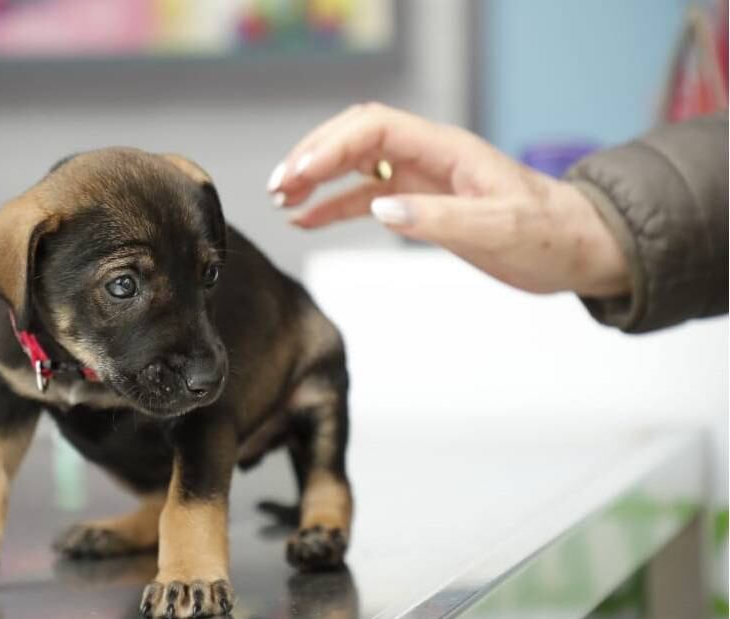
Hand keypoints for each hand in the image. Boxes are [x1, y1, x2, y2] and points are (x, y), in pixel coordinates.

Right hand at [268, 103, 629, 296]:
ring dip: (317, 179)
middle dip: (313, 156)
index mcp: (448, 150)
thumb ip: (439, 219)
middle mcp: (429, 157)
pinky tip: (307, 219)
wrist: (579, 249)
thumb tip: (382, 208)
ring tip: (282, 200)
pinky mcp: (422, 206)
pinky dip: (334, 206)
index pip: (374, 129)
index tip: (298, 176)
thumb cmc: (551, 234)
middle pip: (355, 138)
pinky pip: (366, 197)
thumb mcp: (500, 229)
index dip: (331, 148)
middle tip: (279, 186)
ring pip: (355, 166)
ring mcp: (423, 180)